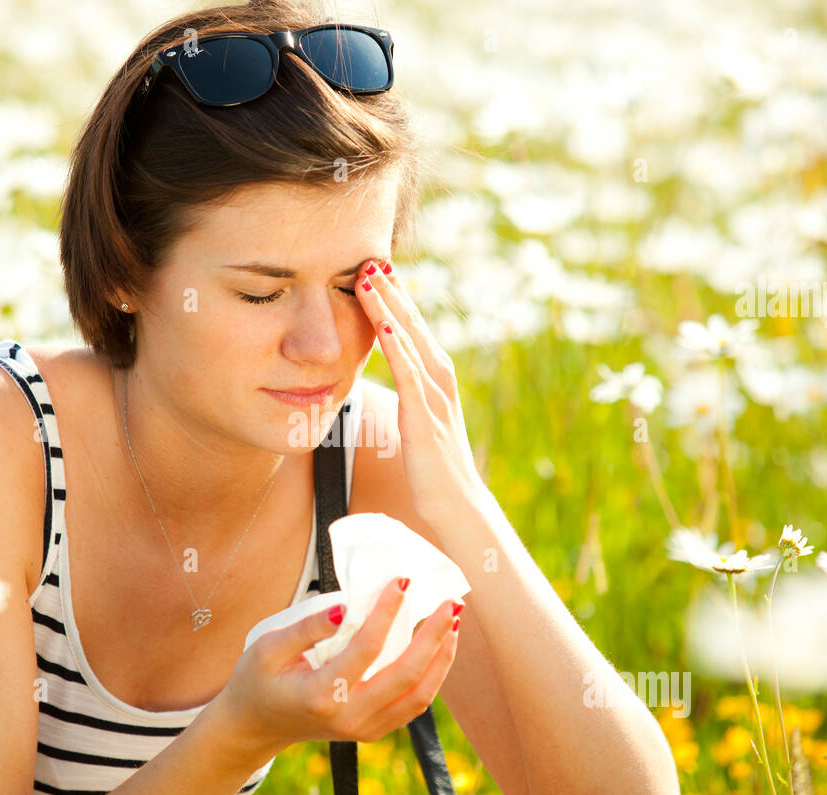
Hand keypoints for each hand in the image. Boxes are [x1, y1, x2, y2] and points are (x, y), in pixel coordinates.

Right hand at [218, 576, 461, 755]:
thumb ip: (306, 628)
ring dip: (442, 657)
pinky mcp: (372, 731)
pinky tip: (438, 647)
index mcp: (321, 695)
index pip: (367, 649)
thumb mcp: (267, 648)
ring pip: (420, 696)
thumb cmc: (257, 680)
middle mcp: (349, 717)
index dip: (388, 613)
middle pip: (407, 676)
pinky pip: (413, 704)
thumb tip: (345, 606)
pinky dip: (433, 675)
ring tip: (452, 621)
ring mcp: (364, 729)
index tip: (402, 582)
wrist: (254, 727)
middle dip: (433, 635)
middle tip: (449, 601)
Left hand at [354, 259, 485, 530]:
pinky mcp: (425, 418)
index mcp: (435, 380)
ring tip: (367, 274)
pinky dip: (396, 345)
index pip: (412, 329)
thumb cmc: (434, 471)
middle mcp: (439, 380)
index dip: (394, 298)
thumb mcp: (418, 424)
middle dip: (392, 290)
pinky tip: (381, 322)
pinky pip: (409, 374)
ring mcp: (435, 397)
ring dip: (388, 306)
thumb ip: (408, 399)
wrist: (458, 508)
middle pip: (413, 324)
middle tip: (369, 254)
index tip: (373, 268)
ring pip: (409, 340)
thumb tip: (384, 383)